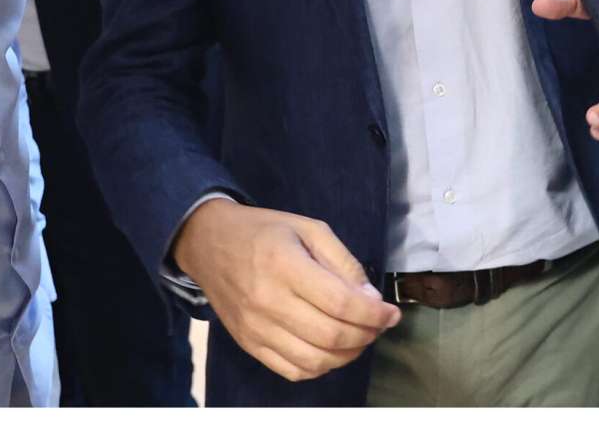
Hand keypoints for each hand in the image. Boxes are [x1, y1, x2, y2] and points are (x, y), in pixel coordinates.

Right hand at [172, 199, 401, 382]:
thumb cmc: (263, 231)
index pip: (340, 303)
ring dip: (347, 355)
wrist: (207, 243)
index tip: (391, 314)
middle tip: (378, 325)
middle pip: (331, 336)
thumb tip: (369, 300)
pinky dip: (320, 368)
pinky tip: (330, 350)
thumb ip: (342, 262)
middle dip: (366, 335)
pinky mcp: (248, 344)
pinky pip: (292, 371)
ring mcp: (256, 328)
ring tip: (359, 338)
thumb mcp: (308, 228)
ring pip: (314, 361)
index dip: (374, 315)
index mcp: (285, 265)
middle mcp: (268, 301)